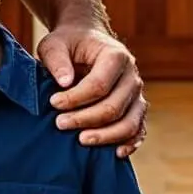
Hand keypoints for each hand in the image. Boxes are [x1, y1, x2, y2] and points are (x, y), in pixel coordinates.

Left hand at [38, 22, 146, 157]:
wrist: (87, 40)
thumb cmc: (69, 42)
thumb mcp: (55, 43)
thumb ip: (57, 59)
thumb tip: (64, 83)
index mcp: (116, 56)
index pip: (99, 85)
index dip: (76, 98)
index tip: (53, 103)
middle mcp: (132, 76)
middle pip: (114, 106)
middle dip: (86, 119)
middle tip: (60, 124)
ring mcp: (137, 94)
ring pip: (129, 122)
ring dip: (106, 136)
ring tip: (81, 141)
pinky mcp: (136, 108)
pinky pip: (138, 129)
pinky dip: (130, 143)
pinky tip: (116, 153)